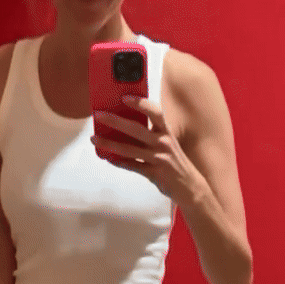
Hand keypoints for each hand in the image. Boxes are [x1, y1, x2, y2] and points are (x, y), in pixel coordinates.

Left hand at [90, 95, 204, 208]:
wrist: (189, 186)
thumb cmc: (174, 161)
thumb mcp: (167, 143)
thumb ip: (151, 134)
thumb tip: (125, 125)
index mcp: (166, 131)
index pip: (155, 112)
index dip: (140, 103)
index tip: (124, 97)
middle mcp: (163, 143)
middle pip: (136, 129)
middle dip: (115, 121)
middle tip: (99, 115)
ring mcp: (158, 159)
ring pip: (129, 150)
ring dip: (109, 144)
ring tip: (94, 139)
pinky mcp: (154, 174)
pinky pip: (132, 166)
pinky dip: (119, 162)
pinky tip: (108, 158)